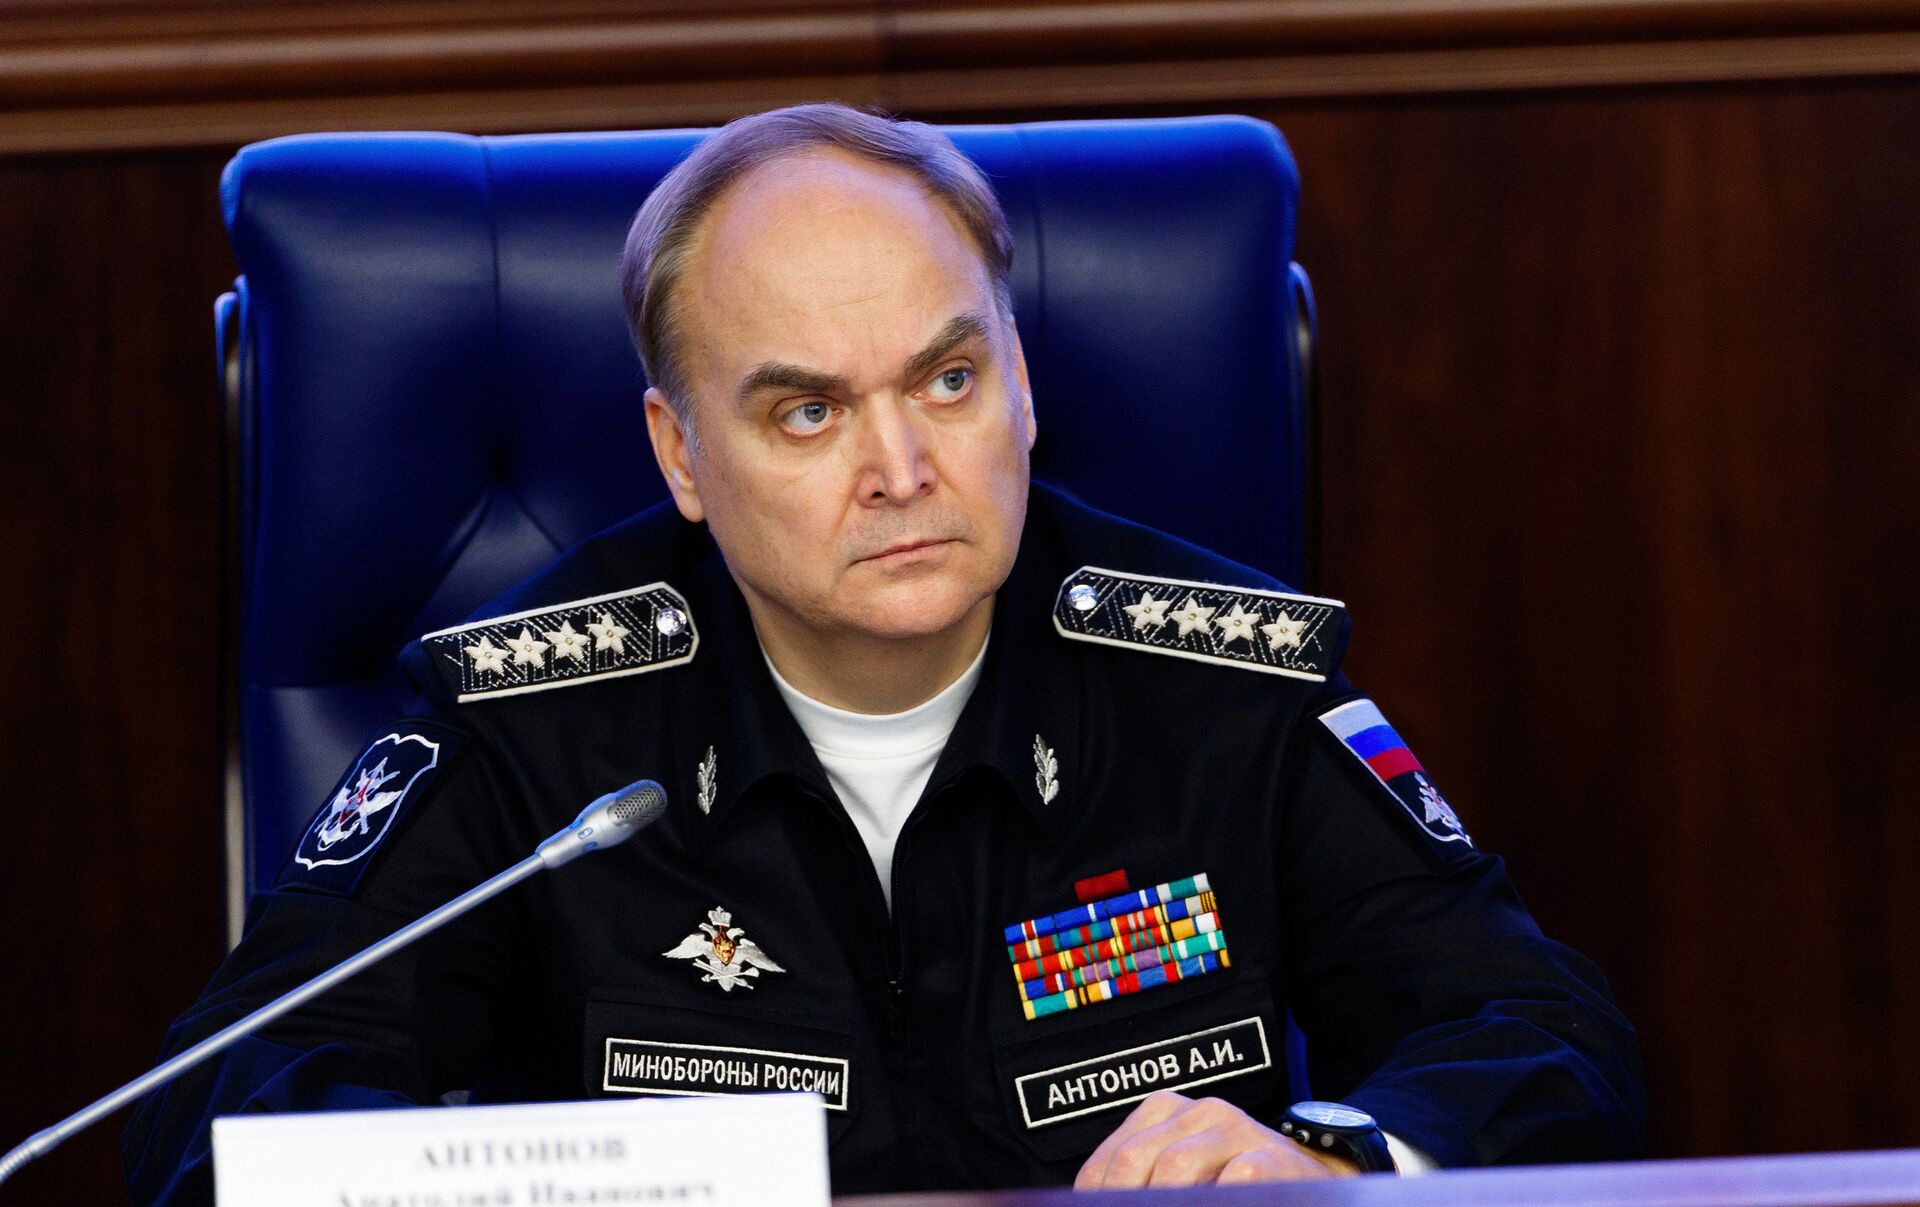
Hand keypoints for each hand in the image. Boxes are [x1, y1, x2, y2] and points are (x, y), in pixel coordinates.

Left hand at [1074, 1090, 1359, 1189]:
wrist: (1311, 1179)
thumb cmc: (1235, 1183)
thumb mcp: (1184, 1178)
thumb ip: (1141, 1187)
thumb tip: (1090, 1204)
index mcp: (1163, 1114)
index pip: (1105, 1164)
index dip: (1095, 1199)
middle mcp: (1197, 1112)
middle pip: (1133, 1162)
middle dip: (1124, 1202)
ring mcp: (1236, 1130)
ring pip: (1175, 1167)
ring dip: (1163, 1202)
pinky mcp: (1270, 1156)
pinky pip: (1233, 1179)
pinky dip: (1216, 1200)